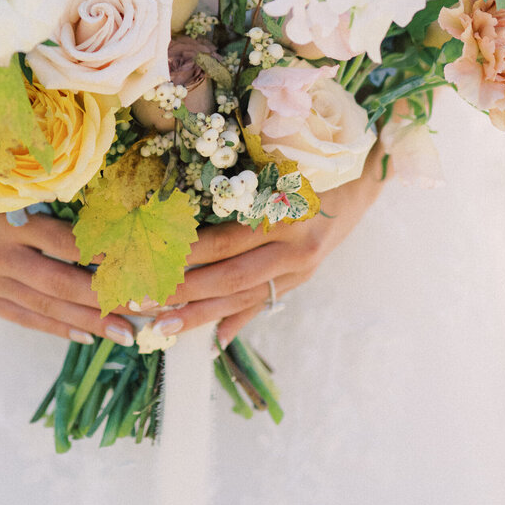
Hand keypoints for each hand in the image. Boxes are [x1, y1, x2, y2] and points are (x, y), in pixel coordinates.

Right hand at [0, 202, 136, 346]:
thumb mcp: (27, 189)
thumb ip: (64, 211)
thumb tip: (120, 236)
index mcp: (11, 220)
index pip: (68, 244)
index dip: (108, 260)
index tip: (144, 272)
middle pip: (61, 284)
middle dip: (107, 301)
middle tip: (146, 310)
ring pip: (46, 307)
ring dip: (90, 322)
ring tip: (125, 333)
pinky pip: (25, 318)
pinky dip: (58, 328)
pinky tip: (87, 336)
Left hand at [163, 147, 385, 346]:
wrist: (361, 179)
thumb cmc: (309, 163)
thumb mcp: (276, 169)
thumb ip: (237, 191)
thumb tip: (179, 208)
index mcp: (284, 214)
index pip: (224, 241)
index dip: (185, 255)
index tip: (147, 262)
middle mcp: (294, 248)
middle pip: (230, 277)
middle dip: (184, 293)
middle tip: (143, 302)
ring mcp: (302, 269)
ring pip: (243, 298)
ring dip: (201, 315)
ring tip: (162, 328)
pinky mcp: (303, 279)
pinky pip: (264, 303)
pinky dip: (237, 321)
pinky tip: (212, 341)